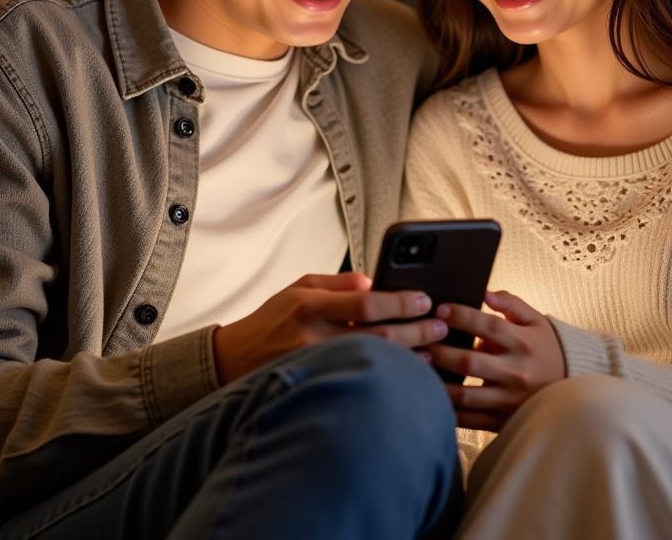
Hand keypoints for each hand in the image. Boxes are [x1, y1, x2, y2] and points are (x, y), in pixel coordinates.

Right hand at [212, 272, 447, 382]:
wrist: (231, 360)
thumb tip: (375, 283)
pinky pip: (360, 383)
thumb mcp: (299, 287)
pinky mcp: (314, 389)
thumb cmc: (272, 320)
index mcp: (310, 304)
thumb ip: (338, 283)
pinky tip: (406, 377)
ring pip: (372, 364)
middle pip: (376, 337)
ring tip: (432, 352)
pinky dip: (387, 380)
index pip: (366, 303)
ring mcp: (314, 368)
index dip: (400, 303)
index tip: (425, 300)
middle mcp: (311, 336)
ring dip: (407, 359)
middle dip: (415, 332)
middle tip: (440, 326)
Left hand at [427, 290, 565, 431]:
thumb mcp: (536, 320)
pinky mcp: (503, 421)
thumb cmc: (547, 349)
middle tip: (419, 342)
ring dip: (439, 383)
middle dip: (441, 351)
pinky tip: (431, 398)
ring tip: (418, 369)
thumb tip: (485, 292)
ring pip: (466, 395)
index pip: (488, 326)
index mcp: (523, 343)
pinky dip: (449, 411)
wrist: (572, 388)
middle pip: (471, 362)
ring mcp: (509, 400)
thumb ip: (511, 303)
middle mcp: (515, 372)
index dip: (462, 316)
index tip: (440, 310)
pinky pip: (470, 420)